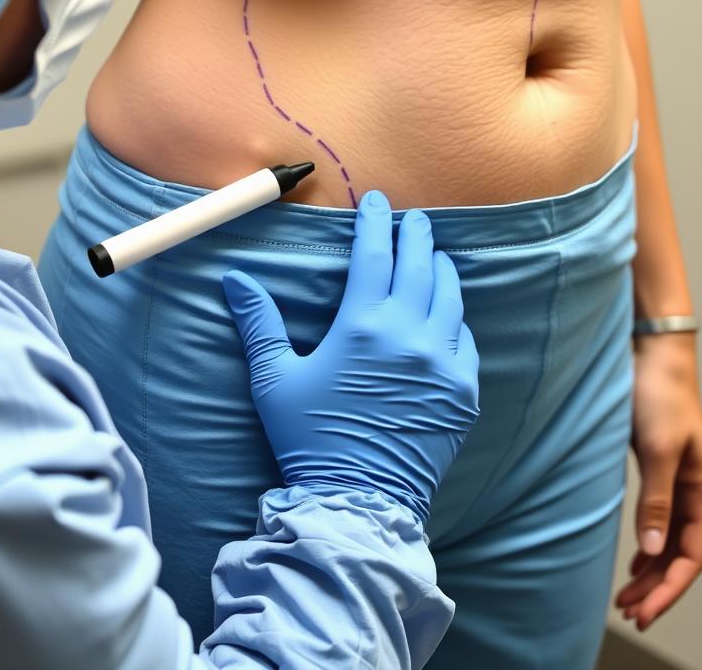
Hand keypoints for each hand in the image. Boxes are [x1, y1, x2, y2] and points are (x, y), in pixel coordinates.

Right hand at [222, 190, 479, 521]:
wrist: (357, 501)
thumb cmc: (309, 437)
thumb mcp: (275, 378)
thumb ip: (260, 323)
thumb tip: (235, 279)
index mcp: (363, 325)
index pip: (375, 254)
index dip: (375, 221)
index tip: (376, 200)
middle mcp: (410, 335)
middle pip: (420, 266)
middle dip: (416, 235)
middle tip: (413, 218)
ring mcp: (444, 362)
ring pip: (452, 298)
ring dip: (442, 270)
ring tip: (435, 256)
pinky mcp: (463, 390)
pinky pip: (467, 340)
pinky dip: (457, 319)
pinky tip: (449, 314)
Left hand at [615, 333, 701, 630]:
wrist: (652, 352)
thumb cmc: (657, 395)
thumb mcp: (656, 450)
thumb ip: (655, 500)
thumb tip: (653, 551)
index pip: (693, 555)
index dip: (670, 587)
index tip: (645, 611)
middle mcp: (694, 489)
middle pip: (681, 553)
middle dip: (657, 587)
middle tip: (629, 613)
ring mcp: (677, 479)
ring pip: (668, 540)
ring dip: (650, 570)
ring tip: (626, 596)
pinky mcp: (657, 467)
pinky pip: (658, 520)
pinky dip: (646, 546)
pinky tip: (634, 560)